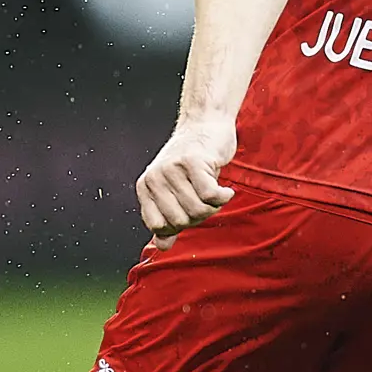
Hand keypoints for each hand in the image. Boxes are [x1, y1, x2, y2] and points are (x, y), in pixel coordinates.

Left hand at [135, 115, 236, 240]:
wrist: (205, 124)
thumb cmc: (191, 161)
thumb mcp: (174, 191)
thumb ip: (167, 220)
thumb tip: (162, 246)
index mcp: (145, 187)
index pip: (158, 226)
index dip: (179, 224)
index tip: (190, 210)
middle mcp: (154, 177)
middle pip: (181, 220)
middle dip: (199, 216)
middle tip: (206, 199)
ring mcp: (172, 168)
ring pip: (197, 209)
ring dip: (214, 206)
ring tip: (215, 192)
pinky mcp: (193, 161)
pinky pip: (211, 196)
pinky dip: (224, 196)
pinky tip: (226, 190)